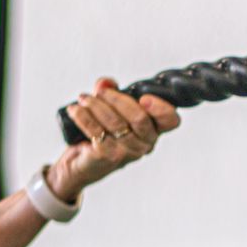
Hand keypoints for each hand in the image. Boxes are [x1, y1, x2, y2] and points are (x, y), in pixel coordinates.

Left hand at [54, 77, 179, 198]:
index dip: (161, 108)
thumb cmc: (104, 134)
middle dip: (116, 98)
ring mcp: (127, 152)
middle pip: (139, 117)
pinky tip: (75, 110)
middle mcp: (144, 143)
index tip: (144, 97)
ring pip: (115, 122)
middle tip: (100, 92)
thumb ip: (111, 91)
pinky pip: (96, 131)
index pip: (170, 120)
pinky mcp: (107, 156)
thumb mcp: (112, 109)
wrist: (84, 164)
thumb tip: (105, 83)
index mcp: (153, 129)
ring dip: (96, 105)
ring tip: (84, 98)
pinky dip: (83, 116)